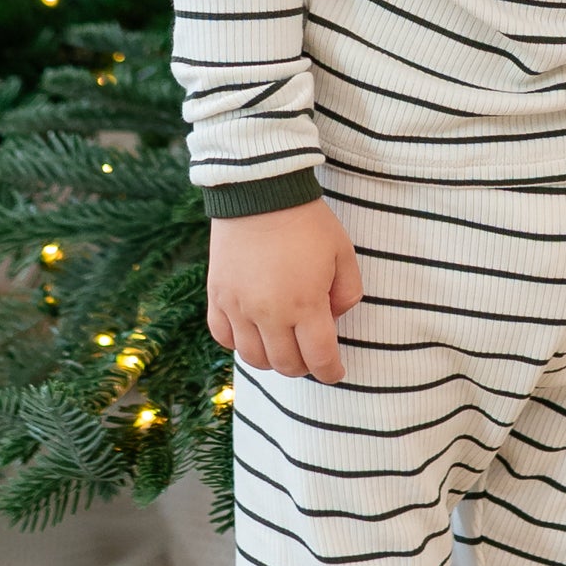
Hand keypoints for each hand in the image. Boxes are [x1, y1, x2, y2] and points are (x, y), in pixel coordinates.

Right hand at [206, 197, 364, 382]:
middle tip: (311, 354)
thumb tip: (333, 319)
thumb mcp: (343, 254)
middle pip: (287, 365)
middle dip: (304, 366)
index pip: (320, 358)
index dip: (331, 372)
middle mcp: (270, 313)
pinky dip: (239, 343)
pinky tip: (253, 332)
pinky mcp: (217, 296)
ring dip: (272, 359)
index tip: (335, 372)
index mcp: (306, 305)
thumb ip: (348, 294)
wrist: (259, 193)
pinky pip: (224, 337)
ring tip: (283, 345)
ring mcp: (239, 307)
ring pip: (253, 358)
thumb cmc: (308, 222)